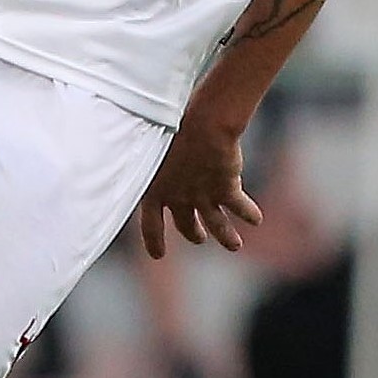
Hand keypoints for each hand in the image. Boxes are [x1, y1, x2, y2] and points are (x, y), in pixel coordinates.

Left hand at [136, 114, 263, 258]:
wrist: (202, 124)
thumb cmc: (170, 123)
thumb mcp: (150, 142)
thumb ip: (144, 155)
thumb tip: (121, 148)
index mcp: (154, 189)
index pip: (150, 224)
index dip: (154, 241)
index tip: (158, 255)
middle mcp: (178, 198)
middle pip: (186, 225)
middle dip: (194, 234)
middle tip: (199, 237)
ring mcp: (203, 196)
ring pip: (217, 226)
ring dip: (226, 237)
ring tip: (235, 245)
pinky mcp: (226, 189)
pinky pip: (240, 208)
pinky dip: (249, 213)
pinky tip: (256, 219)